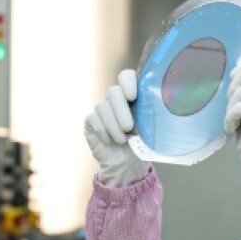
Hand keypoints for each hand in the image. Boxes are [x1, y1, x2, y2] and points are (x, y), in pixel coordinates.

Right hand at [84, 69, 150, 187]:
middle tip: (128, 127)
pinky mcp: (91, 120)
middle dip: (121, 110)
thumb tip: (150, 115)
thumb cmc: (140, 142)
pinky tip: (110, 142)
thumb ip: (148, 117)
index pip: (126, 77)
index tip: (133, 97)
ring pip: (102, 107)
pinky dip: (103, 132)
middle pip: (113, 92)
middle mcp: (115, 98)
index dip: (127, 82)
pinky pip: (94, 120)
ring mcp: (102, 108)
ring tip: (122, 140)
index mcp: (132, 95)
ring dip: (113, 126)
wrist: (127, 162)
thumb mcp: (149, 129)